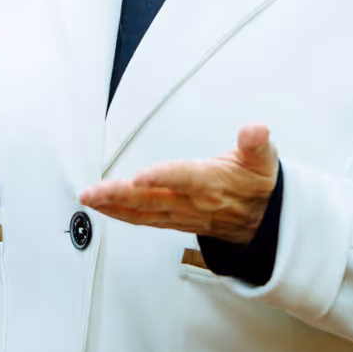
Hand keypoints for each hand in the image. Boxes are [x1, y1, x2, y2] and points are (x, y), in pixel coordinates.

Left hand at [78, 124, 279, 243]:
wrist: (262, 221)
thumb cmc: (256, 185)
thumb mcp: (263, 160)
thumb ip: (256, 144)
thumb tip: (255, 130)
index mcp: (211, 183)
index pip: (183, 178)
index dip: (161, 177)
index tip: (139, 175)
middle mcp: (192, 202)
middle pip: (151, 199)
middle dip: (118, 195)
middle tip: (93, 191)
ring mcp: (181, 214)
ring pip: (142, 212)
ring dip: (113, 206)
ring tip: (89, 198)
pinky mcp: (173, 221)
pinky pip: (143, 220)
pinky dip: (120, 214)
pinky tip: (103, 208)